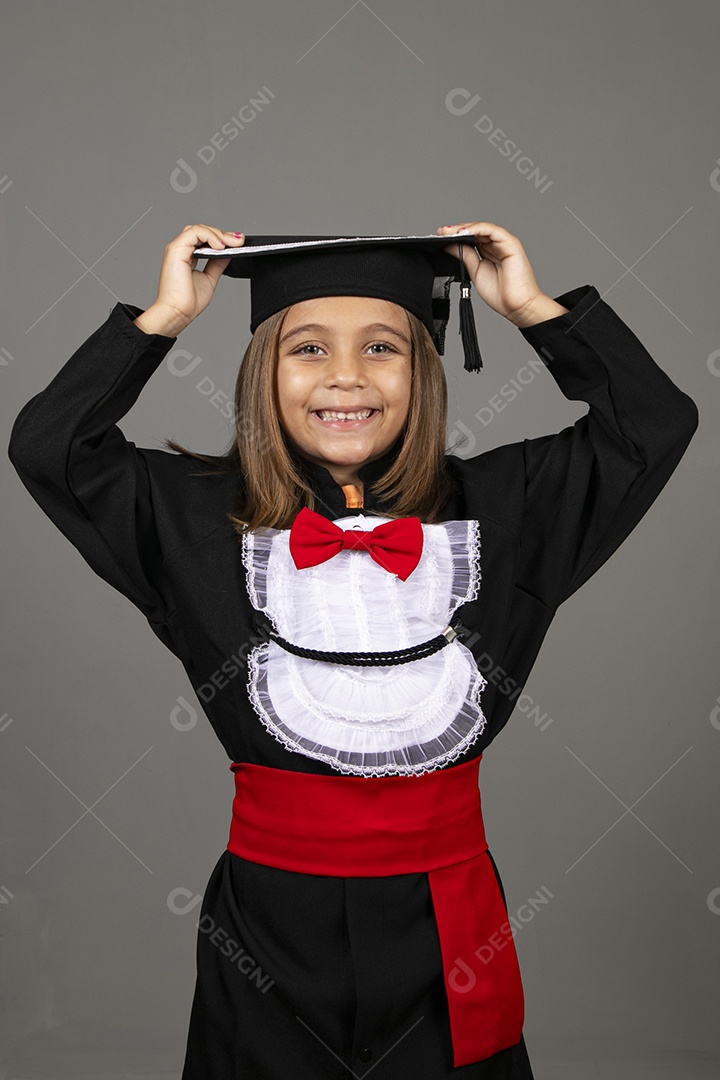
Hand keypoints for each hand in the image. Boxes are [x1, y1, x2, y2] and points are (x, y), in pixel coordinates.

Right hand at [135, 224, 243, 335]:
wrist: (178, 313)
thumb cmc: (188, 302)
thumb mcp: (210, 278)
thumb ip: (217, 263)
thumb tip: (228, 252)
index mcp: (187, 256)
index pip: (204, 238)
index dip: (221, 238)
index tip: (238, 243)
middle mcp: (181, 250)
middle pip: (202, 231)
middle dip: (223, 234)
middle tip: (240, 241)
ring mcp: (177, 248)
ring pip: (199, 229)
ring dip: (218, 234)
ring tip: (233, 243)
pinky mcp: (176, 249)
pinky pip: (195, 233)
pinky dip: (210, 236)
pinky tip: (221, 246)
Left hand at [437, 222, 565, 326]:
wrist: (517, 306)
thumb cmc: (502, 295)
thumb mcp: (476, 272)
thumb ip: (465, 257)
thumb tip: (450, 245)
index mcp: (488, 252)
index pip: (470, 238)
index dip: (455, 236)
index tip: (439, 237)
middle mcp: (496, 245)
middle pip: (475, 231)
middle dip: (457, 230)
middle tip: (441, 232)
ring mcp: (504, 243)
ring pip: (482, 228)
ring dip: (465, 228)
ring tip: (449, 231)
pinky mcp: (511, 243)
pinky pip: (492, 231)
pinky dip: (477, 229)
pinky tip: (464, 232)